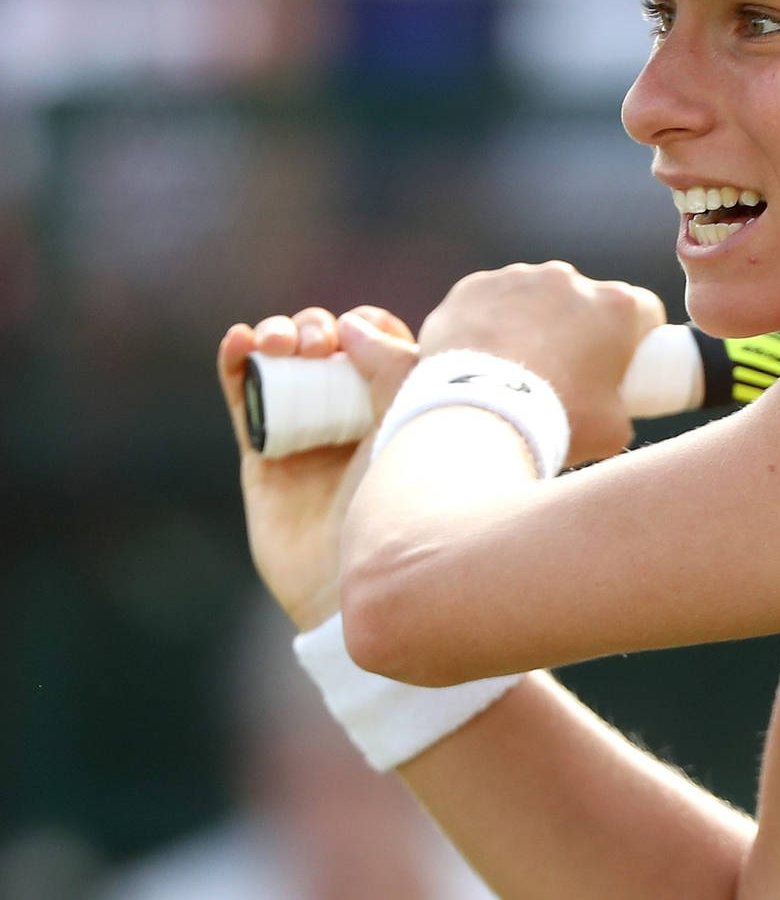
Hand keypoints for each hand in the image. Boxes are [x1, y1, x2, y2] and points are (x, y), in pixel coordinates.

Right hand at [217, 306, 417, 630]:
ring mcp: (307, 438)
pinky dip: (237, 364)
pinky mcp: (265, 460)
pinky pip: (246, 401)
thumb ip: (395, 367)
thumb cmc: (407, 503)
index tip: (357, 330)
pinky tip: (238, 342)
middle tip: (314, 343)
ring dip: (275, 337)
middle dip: (314, 330)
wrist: (365, 580)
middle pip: (326, 350)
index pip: (377, 344)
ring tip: (277, 342)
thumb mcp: (415, 422)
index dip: (363, 326)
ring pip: (283, 368)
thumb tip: (354, 325)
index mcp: (399, 407)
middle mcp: (352, 419)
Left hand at [416, 262, 665, 463]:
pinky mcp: (474, 286)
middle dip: (579, 329)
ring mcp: (518, 278)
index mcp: (616, 306)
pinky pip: (490, 301)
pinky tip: (483, 359)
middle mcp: (570, 280)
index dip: (635, 339)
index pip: (643, 311)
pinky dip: (490, 322)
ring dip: (533, 323)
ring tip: (515, 369)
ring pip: (535, 298)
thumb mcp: (614, 430)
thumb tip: (612, 407)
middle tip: (564, 374)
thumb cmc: (557, 422)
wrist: (479, 418)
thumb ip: (621, 406)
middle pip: (585, 301)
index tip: (621, 364)